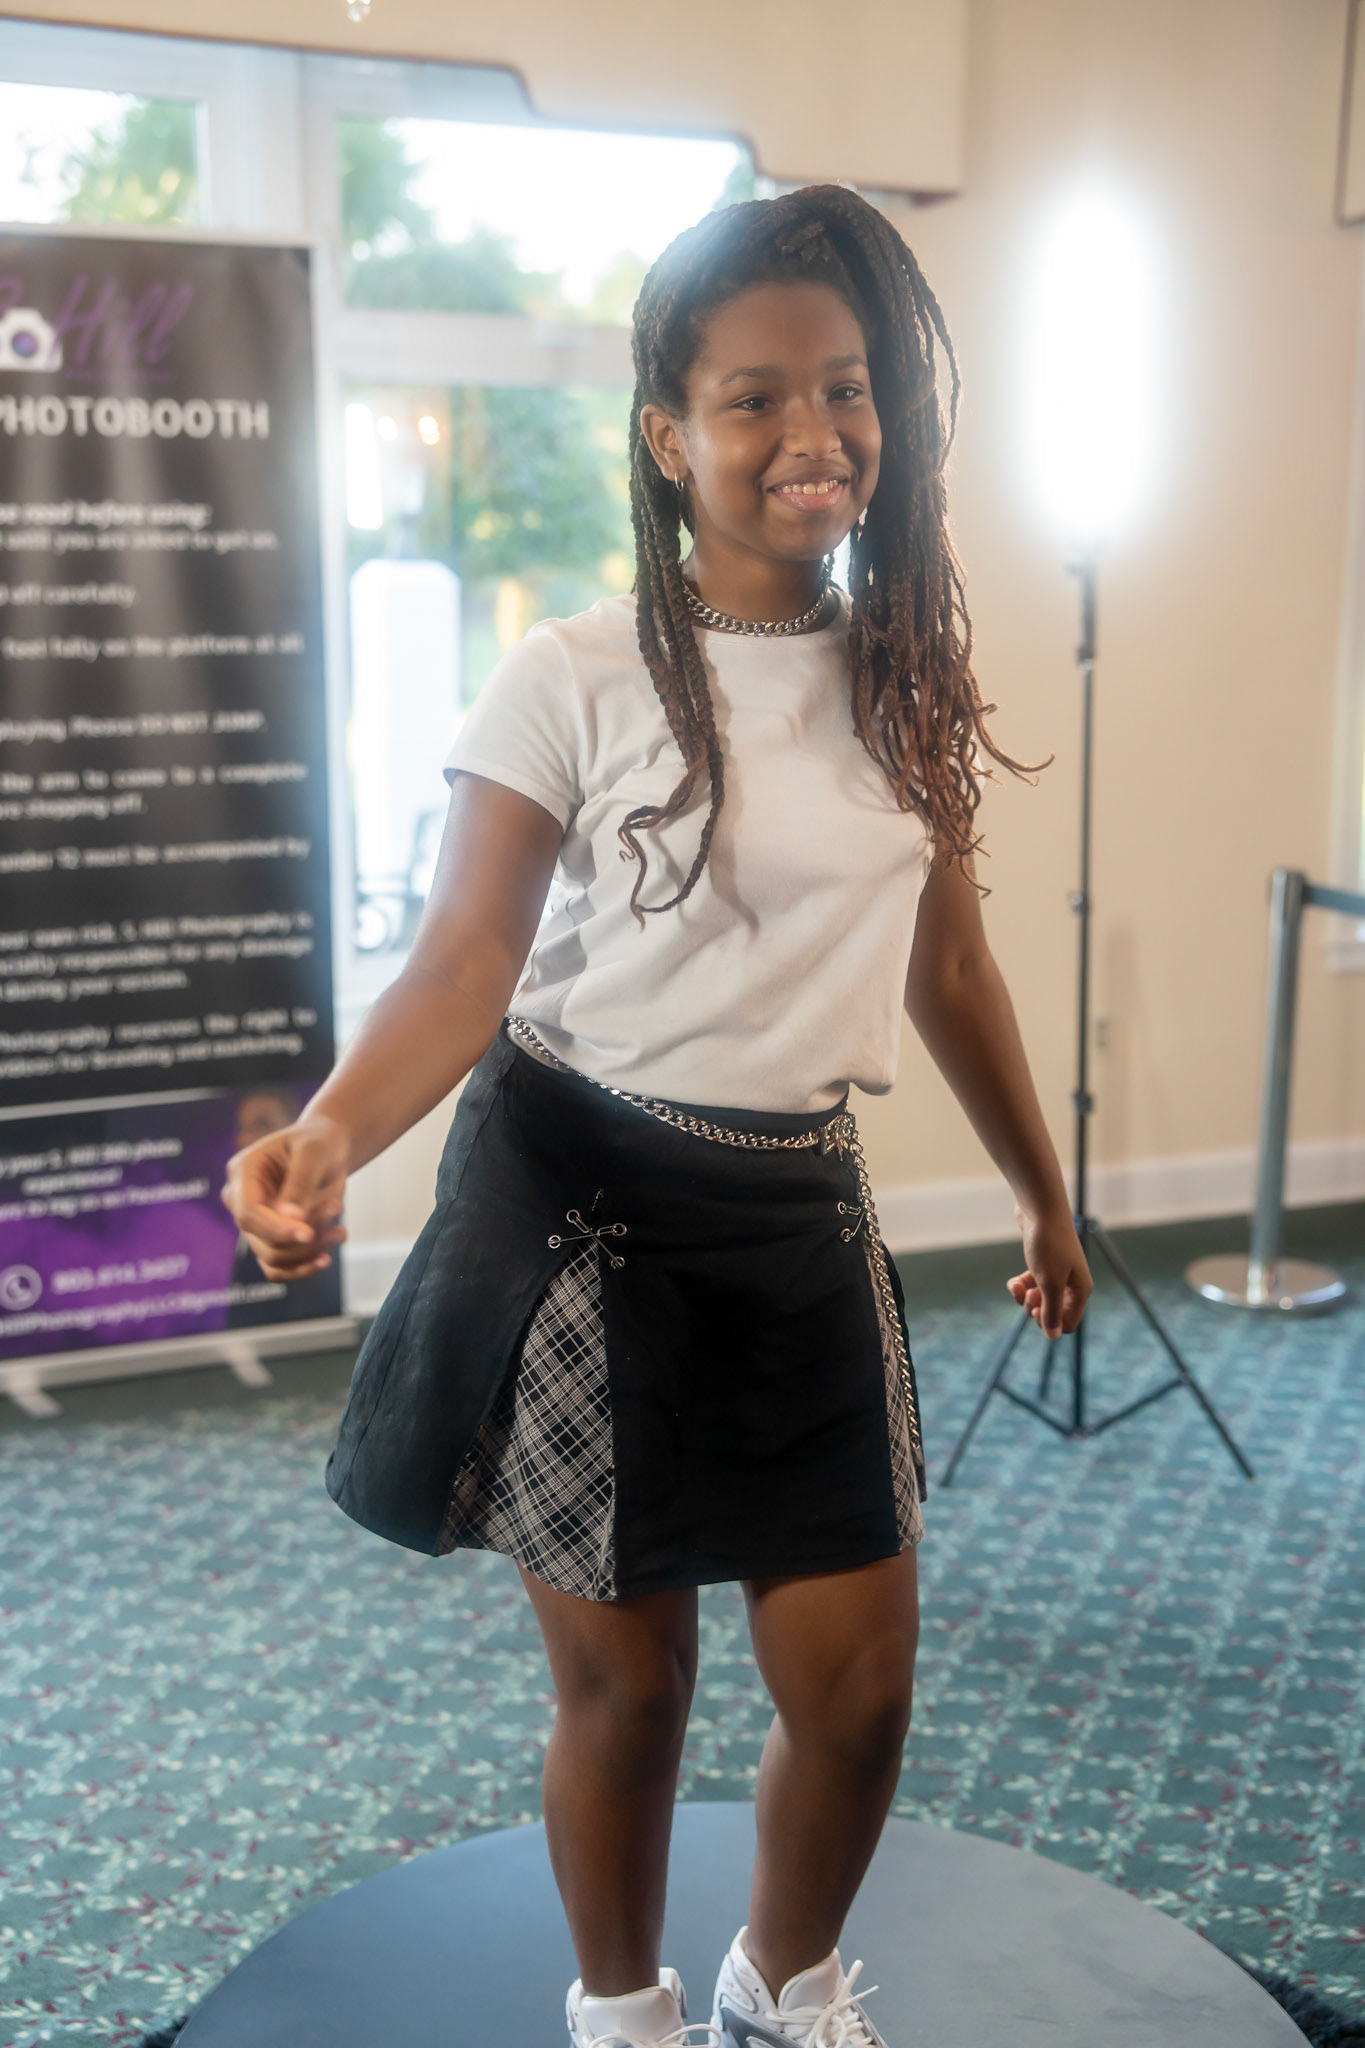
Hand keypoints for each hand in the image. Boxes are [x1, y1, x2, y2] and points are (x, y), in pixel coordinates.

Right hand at [221, 1116, 349, 1281]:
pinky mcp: (269, 1240)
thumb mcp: (314, 1152)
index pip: (248, 1214)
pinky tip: (326, 1259)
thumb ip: (301, 1183)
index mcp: (242, 1173)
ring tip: (340, 1230)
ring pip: (274, 1258)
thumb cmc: (319, 1143)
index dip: (277, 1229)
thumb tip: (290, 1218)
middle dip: (305, 1235)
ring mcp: (254, 1223)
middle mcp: (240, 1201)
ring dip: (310, 1251)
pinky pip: (278, 1269)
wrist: (328, 1150)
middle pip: (263, 1240)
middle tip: (338, 1208)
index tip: (310, 1234)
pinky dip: (303, 1268)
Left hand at [1006, 1200, 1091, 1338]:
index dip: (1050, 1324)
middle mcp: (1071, 1283)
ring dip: (1023, 1297)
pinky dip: (1019, 1285)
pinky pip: (1030, 1283)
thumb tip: (1052, 1336)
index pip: (1067, 1323)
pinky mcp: (1041, 1262)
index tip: (1037, 1311)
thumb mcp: (1049, 1283)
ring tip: (1016, 1285)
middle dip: (1034, 1308)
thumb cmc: (1049, 1246)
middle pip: (1051, 1312)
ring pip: (1038, 1298)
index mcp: (1079, 1290)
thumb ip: (1051, 1311)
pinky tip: (1012, 1281)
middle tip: (1027, 1294)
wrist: (1040, 1209)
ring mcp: (1056, 1272)